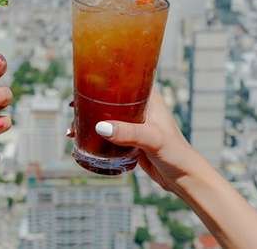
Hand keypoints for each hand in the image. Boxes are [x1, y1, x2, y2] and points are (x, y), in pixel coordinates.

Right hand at [74, 89, 197, 192]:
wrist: (184, 178)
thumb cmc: (175, 153)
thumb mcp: (152, 139)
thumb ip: (128, 132)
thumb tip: (100, 127)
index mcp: (148, 98)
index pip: (124, 79)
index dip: (104, 78)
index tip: (82, 83)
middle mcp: (140, 108)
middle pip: (110, 98)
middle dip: (90, 102)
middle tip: (72, 109)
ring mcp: (134, 124)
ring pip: (107, 116)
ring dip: (89, 120)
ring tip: (72, 129)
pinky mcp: (130, 139)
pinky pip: (108, 133)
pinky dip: (94, 134)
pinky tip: (80, 140)